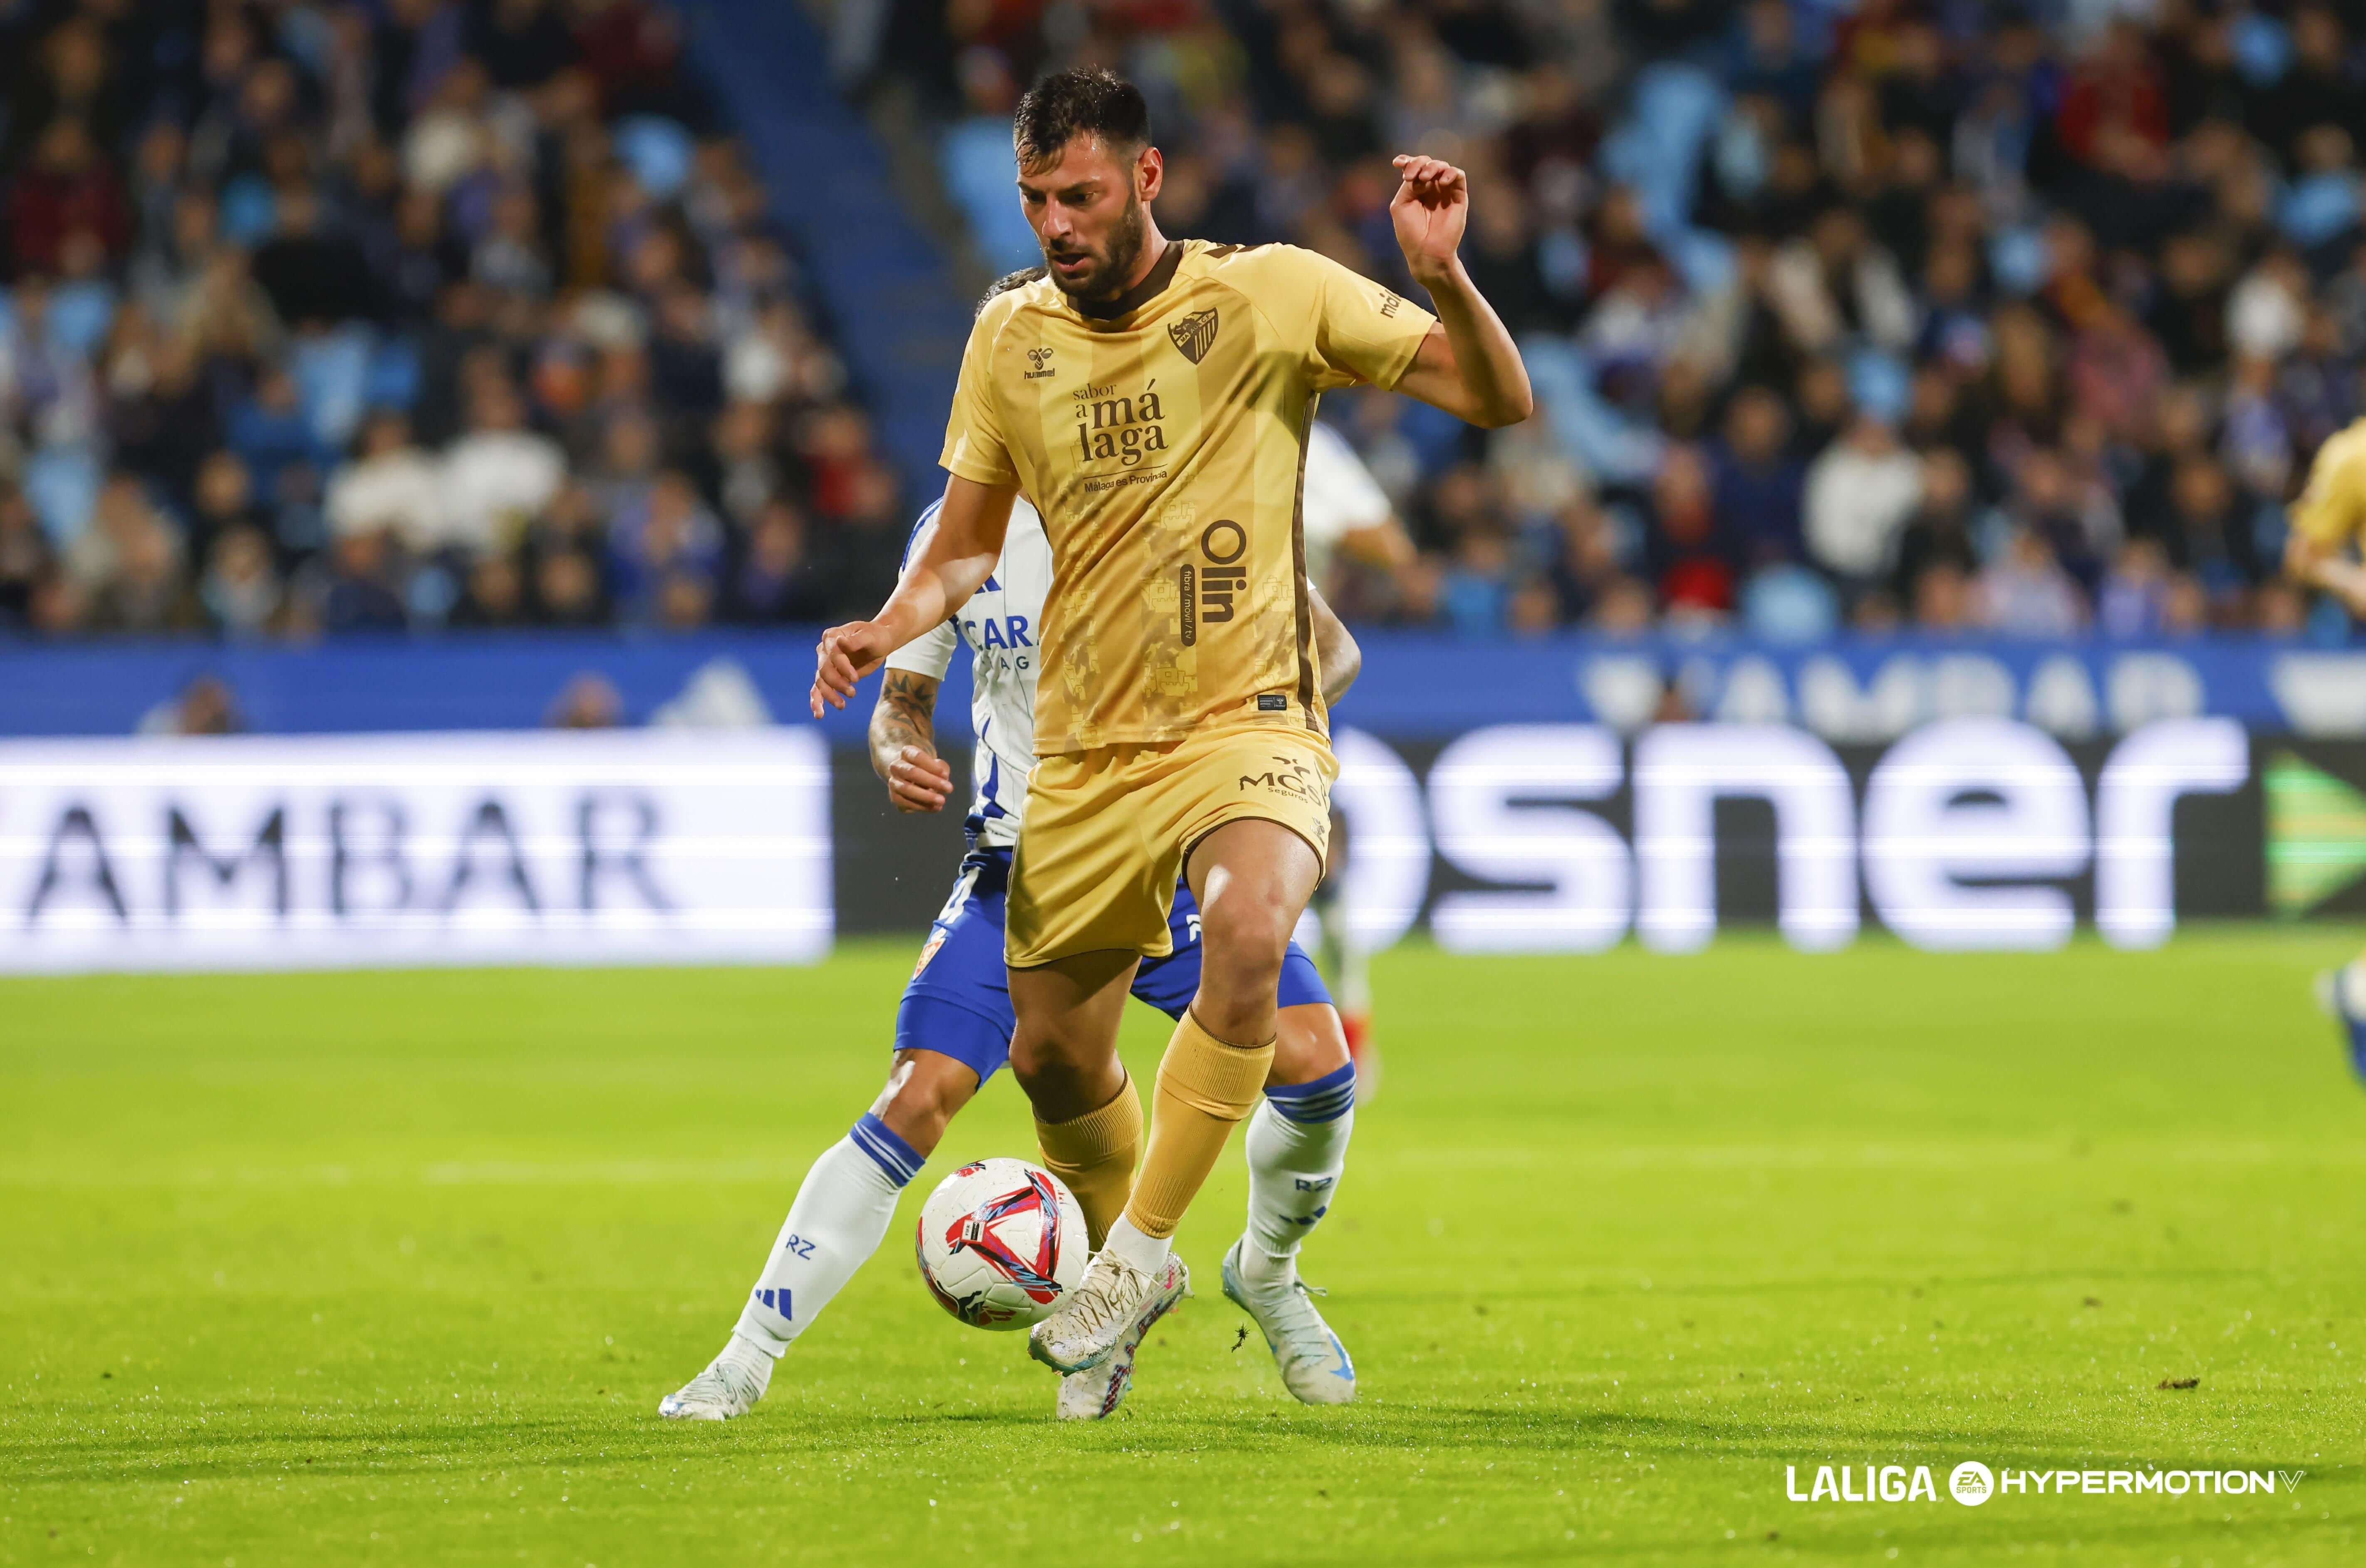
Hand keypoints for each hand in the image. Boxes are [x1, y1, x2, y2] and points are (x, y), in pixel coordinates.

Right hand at [810, 621, 889, 715]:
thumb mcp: (870, 636)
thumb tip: (840, 642)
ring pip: (821, 682)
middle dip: (837, 683)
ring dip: (829, 695)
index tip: (856, 679)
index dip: (842, 667)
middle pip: (824, 670)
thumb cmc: (875, 637)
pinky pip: (819, 689)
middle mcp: (824, 650)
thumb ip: (855, 640)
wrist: (879, 644)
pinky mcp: (831, 677)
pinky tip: (819, 714)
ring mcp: (826, 664)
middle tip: (853, 693)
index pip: (832, 654)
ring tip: (842, 705)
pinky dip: (817, 701)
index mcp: (832, 636)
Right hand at [886, 745, 952, 812]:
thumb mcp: (935, 763)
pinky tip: (935, 807)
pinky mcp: (894, 797)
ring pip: (906, 789)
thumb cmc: (925, 768)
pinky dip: (922, 806)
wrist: (907, 776)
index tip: (946, 775)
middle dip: (931, 781)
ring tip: (942, 801)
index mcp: (906, 753)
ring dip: (926, 796)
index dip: (932, 766)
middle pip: (912, 772)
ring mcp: (893, 782)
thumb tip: (943, 778)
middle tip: (949, 788)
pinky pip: (906, 803)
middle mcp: (896, 766)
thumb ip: (941, 768)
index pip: (917, 757)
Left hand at [1389, 154, 1468, 284]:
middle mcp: (1431, 188)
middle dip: (1419, 164)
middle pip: (1427, 163)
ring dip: (1433, 167)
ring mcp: (1445, 191)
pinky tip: (1442, 182)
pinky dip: (1450, 173)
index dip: (1406, 161)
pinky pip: (1458, 176)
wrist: (1427, 251)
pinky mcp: (1459, 196)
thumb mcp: (1401, 204)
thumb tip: (1422, 174)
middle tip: (1412, 177)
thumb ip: (1409, 185)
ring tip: (1425, 179)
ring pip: (1443, 166)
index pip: (1413, 167)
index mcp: (1415, 189)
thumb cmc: (1411, 232)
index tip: (1397, 163)